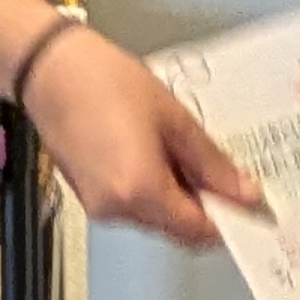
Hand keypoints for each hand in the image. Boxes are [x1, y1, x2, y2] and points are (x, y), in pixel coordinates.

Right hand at [23, 23, 258, 248]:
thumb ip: (212, 163)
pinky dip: (154, 190)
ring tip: (185, 150)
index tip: (249, 203)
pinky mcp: (89, 196)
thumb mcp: (175, 119)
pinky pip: (133, 206)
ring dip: (179, 197)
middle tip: (224, 171)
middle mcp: (117, 209)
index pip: (198, 230)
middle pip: (177, 228)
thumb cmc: (106, 82)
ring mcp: (99, 206)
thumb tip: (242, 192)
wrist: (51, 69)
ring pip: (156, 218)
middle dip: (205, 206)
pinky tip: (159, 153)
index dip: (229, 220)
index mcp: (141, 192)